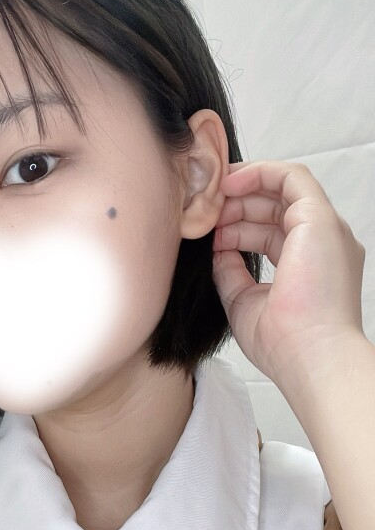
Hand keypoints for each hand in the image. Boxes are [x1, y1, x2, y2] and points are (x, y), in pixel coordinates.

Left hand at [211, 160, 366, 391]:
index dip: (237, 227)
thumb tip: (216, 249)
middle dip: (236, 206)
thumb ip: (231, 272)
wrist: (309, 357)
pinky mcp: (320, 219)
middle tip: (203, 212)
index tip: (208, 231)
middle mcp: (322, 245)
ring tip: (211, 199)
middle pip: (276, 209)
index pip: (272, 233)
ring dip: (244, 189)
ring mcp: (325, 230)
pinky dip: (258, 173)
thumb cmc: (284, 344)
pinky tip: (228, 185)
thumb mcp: (244, 302)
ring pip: (283, 189)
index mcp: (310, 266)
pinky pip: (291, 177)